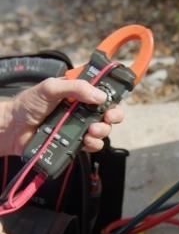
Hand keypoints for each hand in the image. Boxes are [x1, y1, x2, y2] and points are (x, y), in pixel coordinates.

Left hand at [1, 77, 123, 155]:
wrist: (11, 128)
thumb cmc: (28, 104)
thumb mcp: (51, 87)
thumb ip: (76, 87)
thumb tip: (101, 96)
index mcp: (79, 94)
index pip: (104, 94)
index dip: (112, 99)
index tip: (111, 103)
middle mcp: (83, 110)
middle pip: (109, 113)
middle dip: (113, 116)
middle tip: (107, 118)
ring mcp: (80, 127)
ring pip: (103, 131)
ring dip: (102, 131)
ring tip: (91, 131)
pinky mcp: (75, 143)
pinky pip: (92, 145)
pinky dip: (93, 144)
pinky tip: (85, 141)